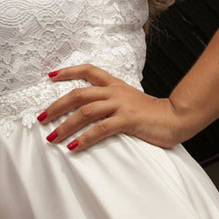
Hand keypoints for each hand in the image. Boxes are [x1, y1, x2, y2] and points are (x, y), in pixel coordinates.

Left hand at [38, 64, 194, 150]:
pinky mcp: (127, 119)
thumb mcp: (130, 102)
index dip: (69, 72)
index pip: (89, 71)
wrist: (177, 117)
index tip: (51, 76)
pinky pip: (100, 129)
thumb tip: (92, 112)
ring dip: (65, 125)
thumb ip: (113, 103)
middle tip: (41, 118)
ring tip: (52, 137)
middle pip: (78, 94)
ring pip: (85, 111)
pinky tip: (73, 147)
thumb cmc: (153, 114)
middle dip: (56, 106)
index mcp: (115, 85)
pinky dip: (85, 139)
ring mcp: (121, 105)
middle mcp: (115, 92)